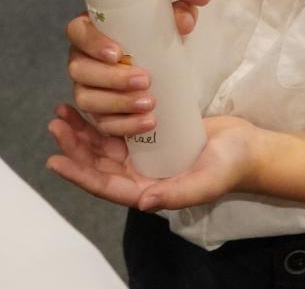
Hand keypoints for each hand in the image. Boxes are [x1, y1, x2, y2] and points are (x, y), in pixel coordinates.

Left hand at [47, 106, 265, 211]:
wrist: (249, 148)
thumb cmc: (229, 167)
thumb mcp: (205, 182)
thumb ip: (175, 194)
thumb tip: (141, 202)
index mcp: (148, 190)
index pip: (106, 185)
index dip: (79, 174)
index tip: (55, 159)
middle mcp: (141, 174)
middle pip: (99, 163)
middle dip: (75, 145)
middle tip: (56, 122)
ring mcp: (146, 155)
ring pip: (105, 145)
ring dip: (83, 131)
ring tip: (63, 111)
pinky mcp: (153, 135)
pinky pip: (121, 128)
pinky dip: (104, 117)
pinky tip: (91, 102)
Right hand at [67, 11, 166, 137]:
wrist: (163, 63)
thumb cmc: (155, 34)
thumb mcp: (169, 20)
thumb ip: (178, 14)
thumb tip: (185, 22)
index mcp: (90, 30)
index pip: (77, 31)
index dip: (93, 43)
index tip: (117, 54)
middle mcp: (82, 59)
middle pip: (79, 70)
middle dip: (112, 79)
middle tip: (145, 80)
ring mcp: (86, 87)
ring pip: (86, 100)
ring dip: (118, 104)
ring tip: (149, 104)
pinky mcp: (98, 112)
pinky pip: (102, 123)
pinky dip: (124, 125)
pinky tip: (147, 122)